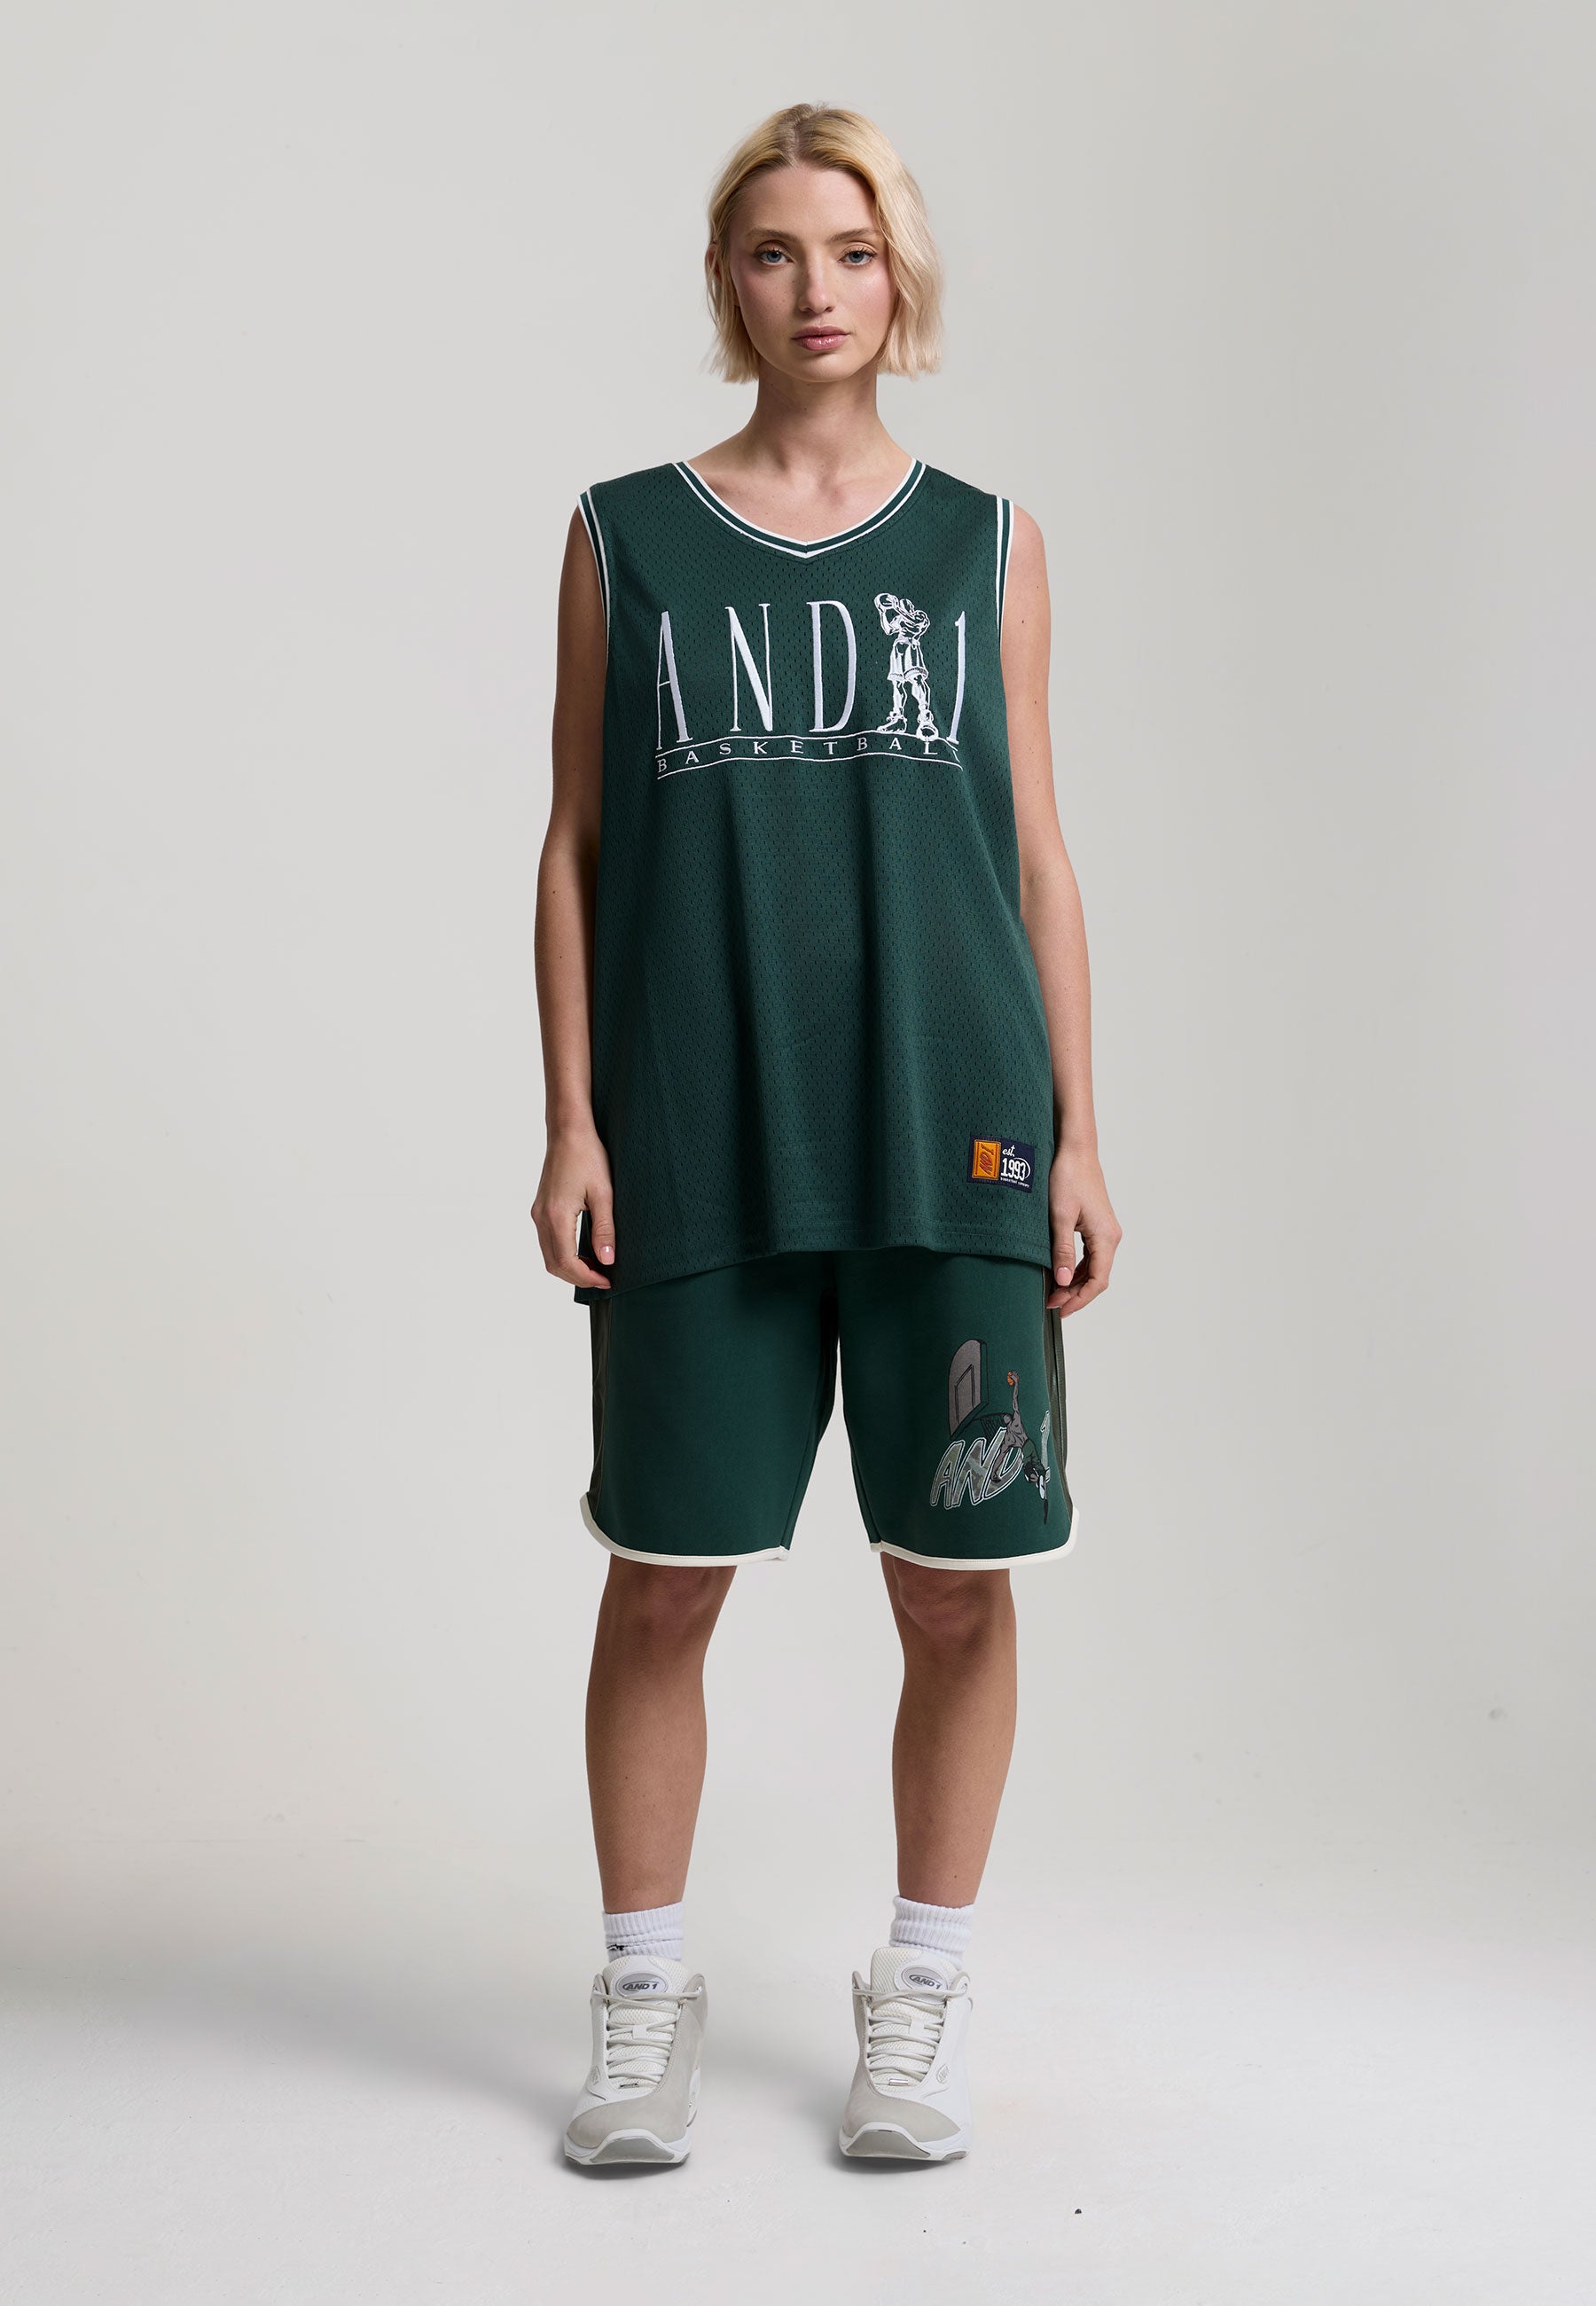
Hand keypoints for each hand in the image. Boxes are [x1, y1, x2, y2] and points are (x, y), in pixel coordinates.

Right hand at [531, 1124, 614, 1288]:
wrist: (568, 1132)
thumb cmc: (588, 1157)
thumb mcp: (603, 1194)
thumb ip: (604, 1229)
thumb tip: (608, 1261)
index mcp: (556, 1216)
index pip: (567, 1262)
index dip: (587, 1277)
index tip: (608, 1280)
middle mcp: (541, 1218)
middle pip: (554, 1264)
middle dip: (578, 1277)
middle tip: (604, 1279)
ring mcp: (537, 1213)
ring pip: (549, 1256)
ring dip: (570, 1267)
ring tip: (596, 1268)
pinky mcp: (540, 1208)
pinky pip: (547, 1242)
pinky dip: (563, 1255)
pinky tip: (583, 1252)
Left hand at [1046, 1141, 1121, 1314]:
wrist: (1076, 1151)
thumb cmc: (1068, 1177)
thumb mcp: (1060, 1216)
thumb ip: (1061, 1250)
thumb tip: (1061, 1281)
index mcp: (1105, 1237)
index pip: (1097, 1281)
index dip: (1080, 1299)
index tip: (1061, 1310)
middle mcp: (1111, 1236)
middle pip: (1096, 1277)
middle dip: (1074, 1294)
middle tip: (1051, 1303)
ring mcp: (1106, 1231)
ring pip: (1093, 1268)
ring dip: (1074, 1283)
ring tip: (1053, 1293)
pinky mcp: (1098, 1226)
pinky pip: (1091, 1256)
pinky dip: (1076, 1269)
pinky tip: (1061, 1274)